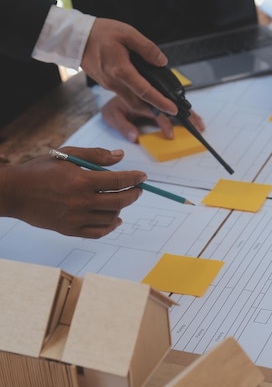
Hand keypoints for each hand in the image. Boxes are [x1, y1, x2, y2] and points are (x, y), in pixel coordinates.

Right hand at [0, 146, 146, 237]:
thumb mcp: (66, 155)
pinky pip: (98, 232)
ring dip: (121, 208)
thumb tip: (120, 156)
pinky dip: (110, 226)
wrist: (15, 193)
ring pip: (111, 217)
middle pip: (119, 200)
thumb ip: (95, 155)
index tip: (142, 177)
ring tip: (121, 199)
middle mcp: (81, 202)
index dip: (134, 178)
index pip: (118, 180)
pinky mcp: (70, 230)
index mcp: (81, 180)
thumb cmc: (40, 170)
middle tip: (138, 189)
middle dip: (133, 194)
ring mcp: (76, 218)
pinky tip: (115, 219)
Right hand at [81, 18, 178, 116]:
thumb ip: (147, 48)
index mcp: (121, 70)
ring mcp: (108, 85)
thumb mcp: (127, 33)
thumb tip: (161, 62)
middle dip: (155, 110)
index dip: (160, 102)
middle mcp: (113, 82)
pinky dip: (135, 96)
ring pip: (130, 101)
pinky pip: (123, 94)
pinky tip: (143, 90)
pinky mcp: (105, 84)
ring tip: (160, 103)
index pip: (145, 91)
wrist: (75, 37)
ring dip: (145, 105)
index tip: (172, 109)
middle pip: (137, 103)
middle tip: (170, 111)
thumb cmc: (100, 32)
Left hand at [100, 95, 205, 142]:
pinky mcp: (161, 99)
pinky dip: (188, 111)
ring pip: (178, 105)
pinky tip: (195, 118)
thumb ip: (123, 126)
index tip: (171, 135)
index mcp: (142, 102)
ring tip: (200, 124)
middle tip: (197, 128)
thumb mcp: (112, 116)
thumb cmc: (113, 105)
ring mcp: (159, 98)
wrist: (112, 87)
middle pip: (173, 108)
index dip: (166, 125)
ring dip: (190, 114)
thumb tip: (134, 137)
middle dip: (186, 118)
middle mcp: (153, 98)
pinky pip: (177, 104)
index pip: (158, 114)